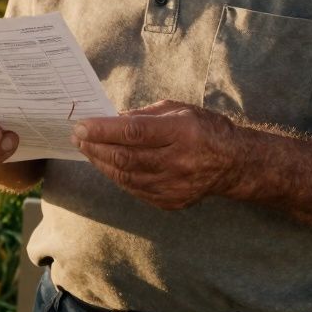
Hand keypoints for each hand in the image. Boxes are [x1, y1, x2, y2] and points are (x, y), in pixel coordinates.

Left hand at [72, 100, 240, 209]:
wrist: (234, 163)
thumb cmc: (204, 129)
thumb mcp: (177, 110)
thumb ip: (143, 115)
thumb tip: (109, 120)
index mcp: (182, 133)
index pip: (134, 133)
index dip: (103, 130)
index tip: (81, 125)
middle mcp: (179, 162)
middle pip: (125, 158)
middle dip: (95, 146)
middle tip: (77, 137)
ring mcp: (175, 186)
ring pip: (125, 177)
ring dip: (101, 162)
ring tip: (87, 149)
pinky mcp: (171, 202)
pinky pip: (134, 189)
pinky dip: (116, 176)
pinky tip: (106, 165)